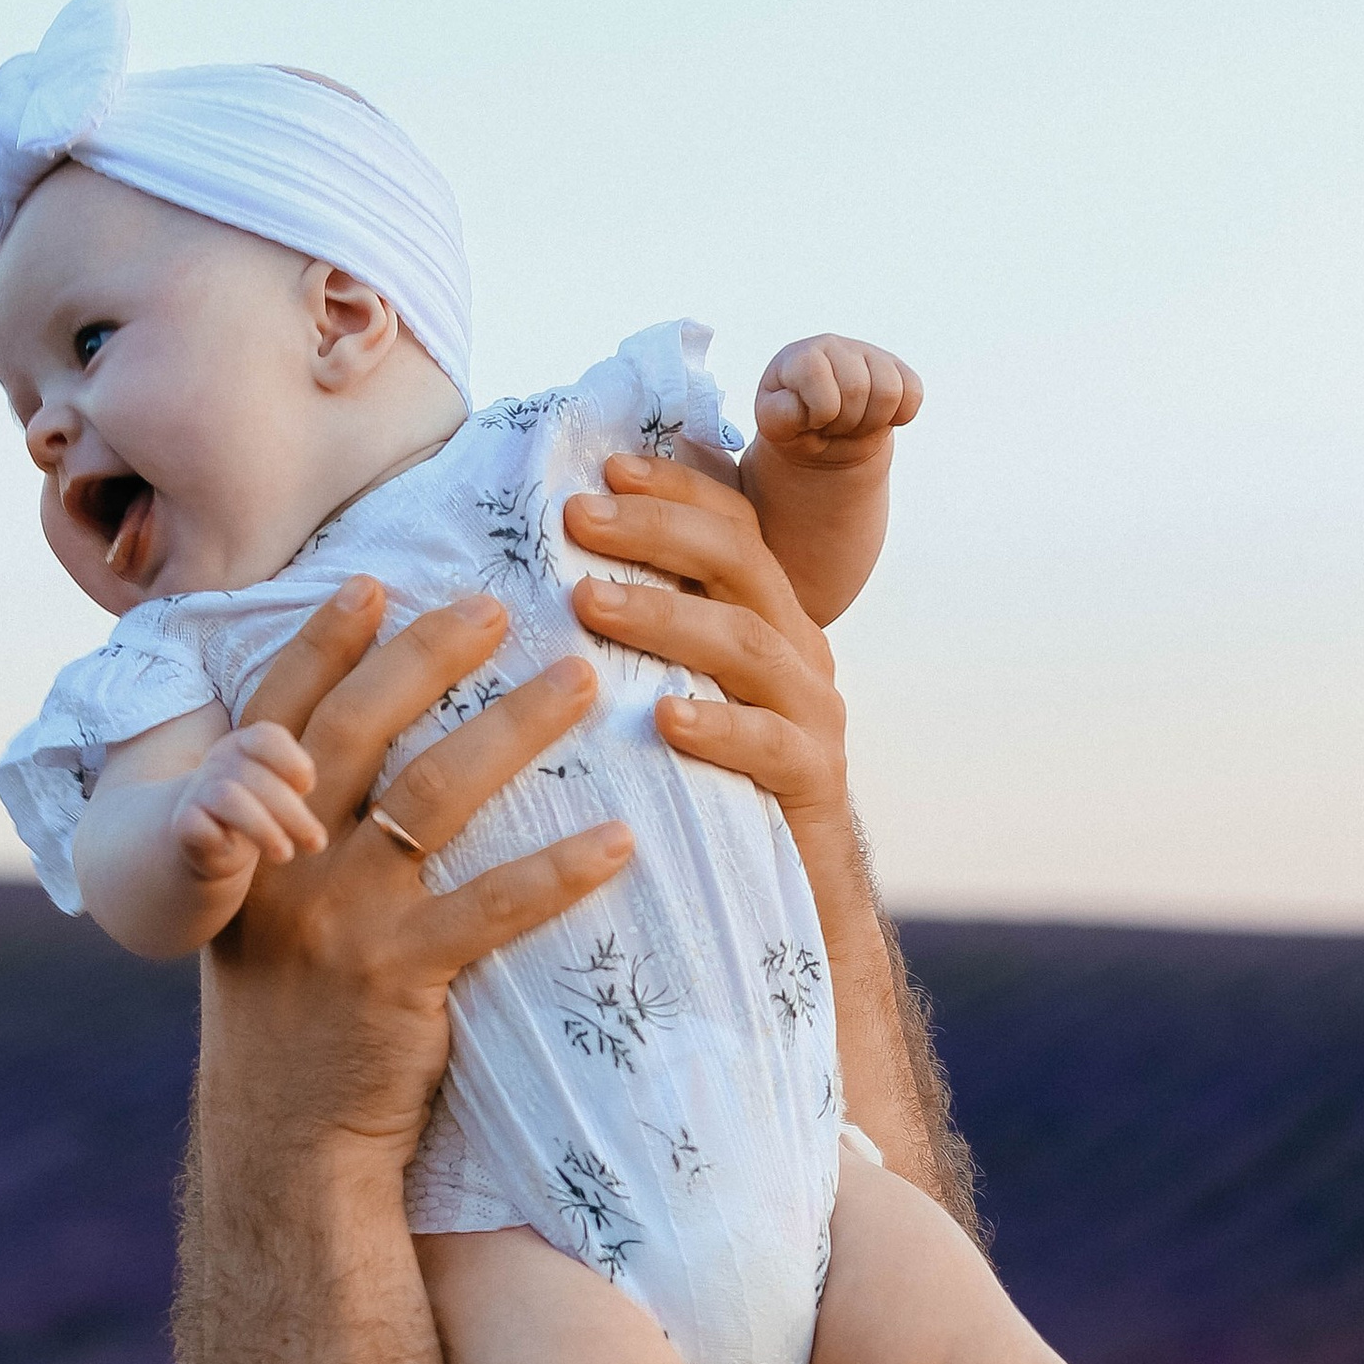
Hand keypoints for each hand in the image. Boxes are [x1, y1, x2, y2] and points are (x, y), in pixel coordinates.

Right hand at [175, 723, 325, 882]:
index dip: (291, 760)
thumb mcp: (281, 792)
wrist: (209, 838)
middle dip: (292, 813)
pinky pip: (196, 826)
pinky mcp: (183, 824)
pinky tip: (232, 851)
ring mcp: (199, 791)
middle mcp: (220, 762)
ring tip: (285, 855)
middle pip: (257, 778)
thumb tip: (318, 825)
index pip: (266, 738)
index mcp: (246, 745)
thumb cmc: (258, 811)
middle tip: (317, 843)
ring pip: (229, 798)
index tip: (307, 788)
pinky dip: (217, 838)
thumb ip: (298, 791)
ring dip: (263, 829)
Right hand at [204, 577, 634, 1172]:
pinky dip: (559, 869)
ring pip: (433, 796)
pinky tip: (618, 837)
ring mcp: (339, 922)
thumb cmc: (291, 1023)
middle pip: (360, 729)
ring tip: (582, 682)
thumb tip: (350, 763)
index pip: (281, 717)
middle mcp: (285, 866)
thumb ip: (291, 842)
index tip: (373, 581)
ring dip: (514, 728)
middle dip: (430, 653)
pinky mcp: (396, 980)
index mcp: (249, 843)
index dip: (323, 644)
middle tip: (499, 602)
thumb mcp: (267, 919)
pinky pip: (492, 908)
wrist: (287, 1142)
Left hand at [560, 458, 849, 837]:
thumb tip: (549, 582)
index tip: (602, 468)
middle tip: (577, 517)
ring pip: (744, 644)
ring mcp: (811, 713)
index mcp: (764, 618)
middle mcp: (794, 651)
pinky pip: (768, 745)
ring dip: (664, 616)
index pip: (729, 526)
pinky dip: (717, 727)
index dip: (673, 491)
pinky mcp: (813, 781)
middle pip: (736, 561)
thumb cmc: (710, 791)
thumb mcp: (677, 698)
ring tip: (589, 602)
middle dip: (655, 532)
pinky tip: (663, 718)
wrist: (797, 894)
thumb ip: (642, 644)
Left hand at [750, 333, 922, 468]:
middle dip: (844, 423)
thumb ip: (777, 416)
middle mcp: (834, 346)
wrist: (820, 437)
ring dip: (870, 424)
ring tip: (851, 425)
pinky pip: (912, 393)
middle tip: (831, 428)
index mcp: (800, 356)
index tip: (812, 422)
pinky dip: (898, 417)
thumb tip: (802, 407)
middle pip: (857, 388)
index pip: (816, 372)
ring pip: (889, 392)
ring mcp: (868, 354)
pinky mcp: (896, 369)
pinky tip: (875, 419)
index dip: (820, 410)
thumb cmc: (794, 428)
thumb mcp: (774, 427)